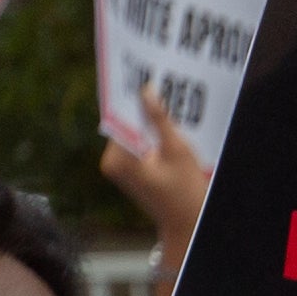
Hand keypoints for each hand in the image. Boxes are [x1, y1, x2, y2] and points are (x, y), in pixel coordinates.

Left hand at [101, 91, 212, 295]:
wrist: (185, 222)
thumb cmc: (184, 191)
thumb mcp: (176, 150)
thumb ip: (159, 119)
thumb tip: (145, 90)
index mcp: (118, 158)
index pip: (121, 115)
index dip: (133, 94)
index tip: (140, 72)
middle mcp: (111, 162)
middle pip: (126, 122)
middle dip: (143, 106)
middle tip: (159, 81)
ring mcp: (117, 166)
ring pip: (133, 130)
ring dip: (149, 119)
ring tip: (166, 99)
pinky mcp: (126, 168)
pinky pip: (136, 141)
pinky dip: (150, 132)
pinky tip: (166, 123)